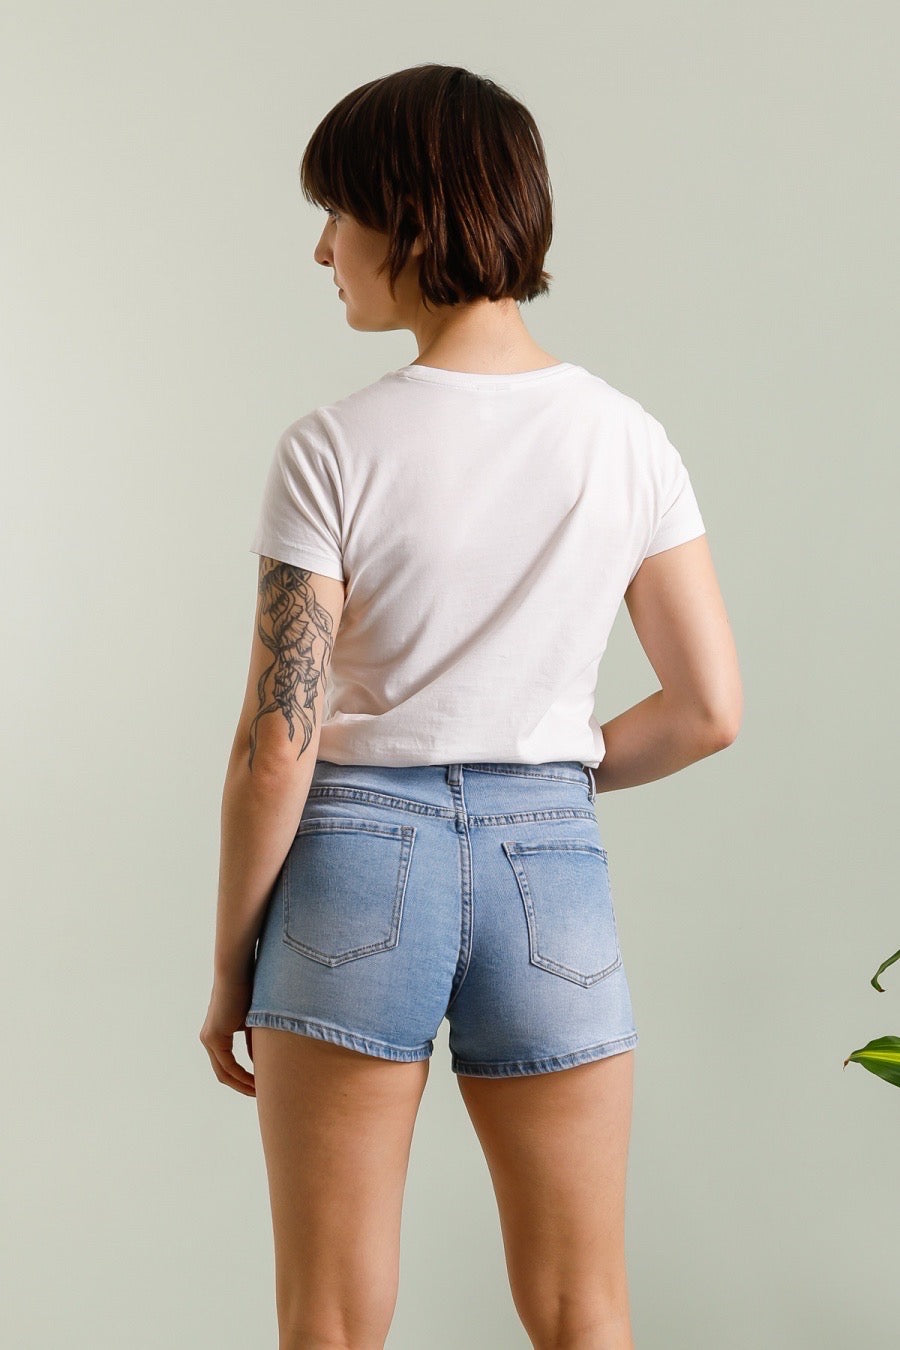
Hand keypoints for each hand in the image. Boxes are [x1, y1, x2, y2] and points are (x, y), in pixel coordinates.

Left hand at [199, 976, 255, 1096]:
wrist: (238, 970)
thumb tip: (257, 1063)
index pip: (228, 1065)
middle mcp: (209, 1038)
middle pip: (223, 1074)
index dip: (244, 1079)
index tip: (261, 1085)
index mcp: (217, 1034)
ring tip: (261, 1092)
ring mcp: (209, 1038)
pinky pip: (227, 1065)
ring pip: (224, 1072)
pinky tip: (256, 1081)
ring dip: (241, 1084)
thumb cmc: (249, 989)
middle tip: (261, 1095)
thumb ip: (254, 1043)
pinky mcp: (213, 1036)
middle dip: (242, 1086)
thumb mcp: (254, 1022)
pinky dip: (241, 1075)